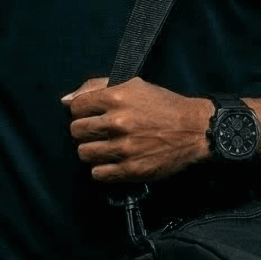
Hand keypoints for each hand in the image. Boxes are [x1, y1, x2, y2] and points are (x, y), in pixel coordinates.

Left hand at [63, 77, 211, 182]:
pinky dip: (101, 169)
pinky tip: (112, 161)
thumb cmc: (163, 105)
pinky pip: (98, 174)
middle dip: (85, 131)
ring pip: (84, 153)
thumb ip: (96, 87)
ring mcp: (123, 147)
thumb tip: (66, 100)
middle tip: (98, 132)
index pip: (76, 107)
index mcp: (116, 98)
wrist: (194, 130)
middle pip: (76, 131)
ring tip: (105, 147)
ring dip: (91, 151)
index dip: (81, 111)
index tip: (91, 115)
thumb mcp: (133, 85)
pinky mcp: (131, 169)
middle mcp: (118, 122)